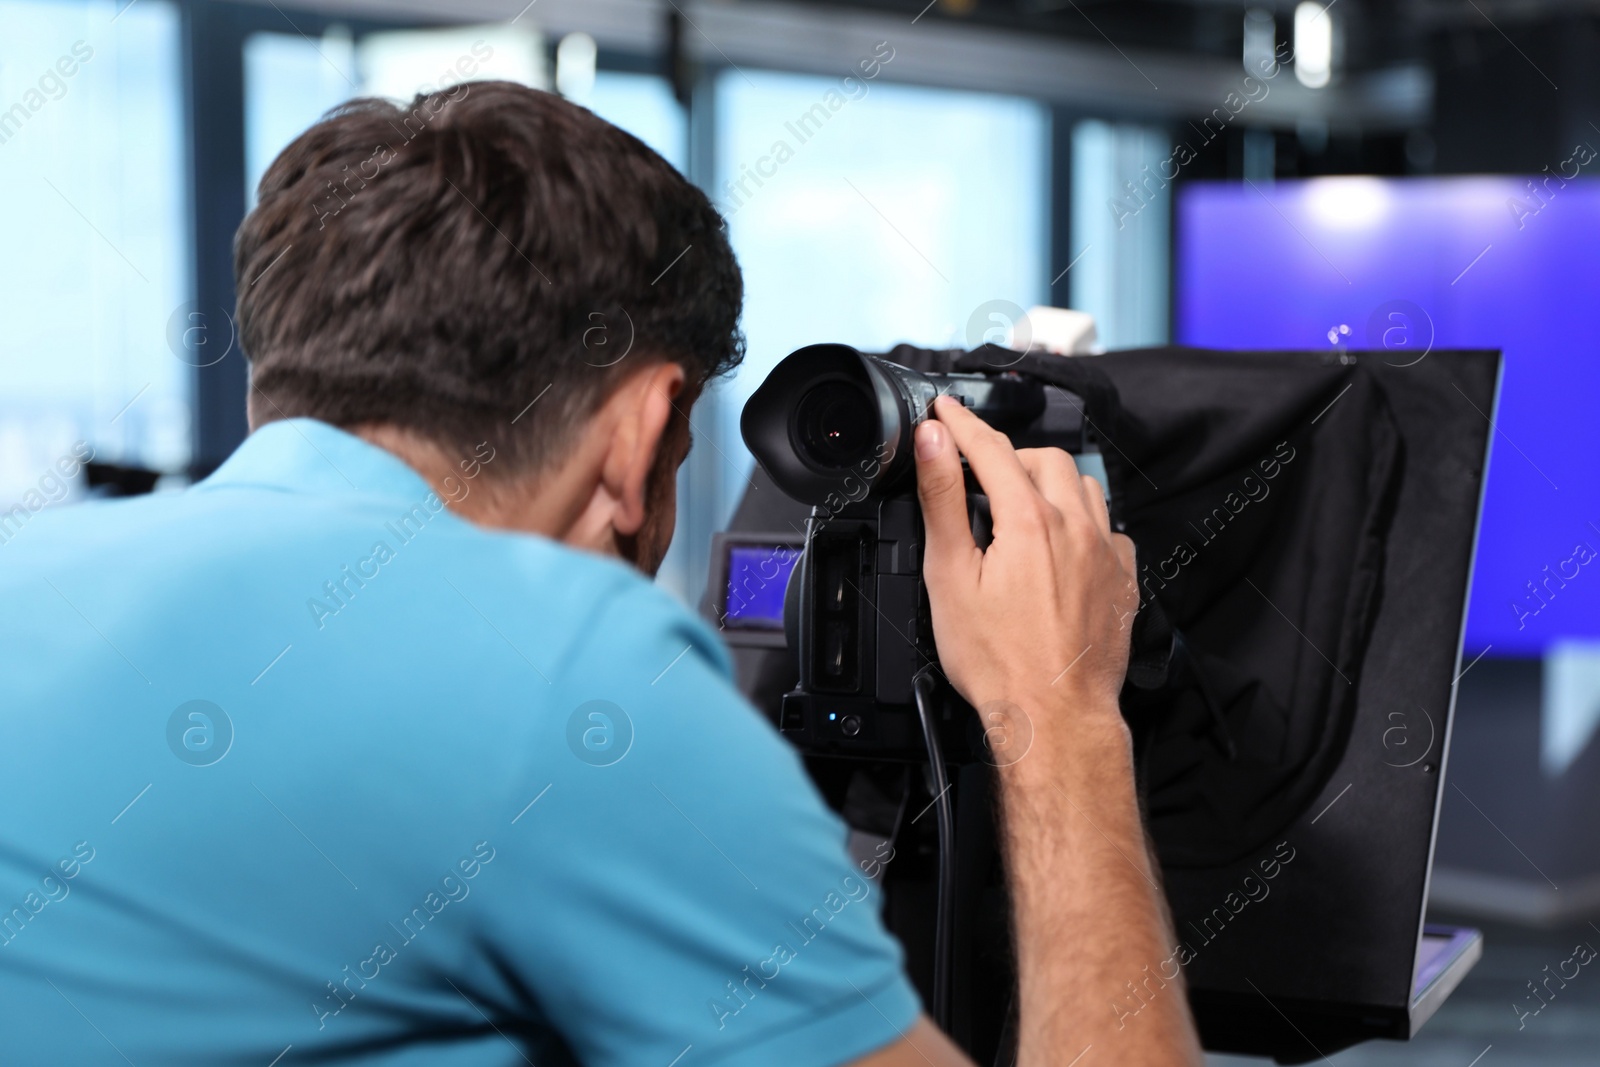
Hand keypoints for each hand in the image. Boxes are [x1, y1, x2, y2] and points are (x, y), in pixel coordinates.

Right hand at [914, 395, 1137, 723]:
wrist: (1053, 716)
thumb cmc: (998, 660)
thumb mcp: (950, 575)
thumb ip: (943, 499)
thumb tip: (935, 441)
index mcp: (1029, 522)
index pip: (992, 449)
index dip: (963, 424)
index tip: (945, 410)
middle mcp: (1076, 528)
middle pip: (1044, 460)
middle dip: (1009, 456)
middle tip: (979, 475)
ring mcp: (1106, 554)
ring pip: (1084, 488)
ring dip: (1050, 484)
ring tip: (1020, 507)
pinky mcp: (1123, 581)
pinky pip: (1109, 530)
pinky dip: (1084, 523)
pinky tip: (1062, 547)